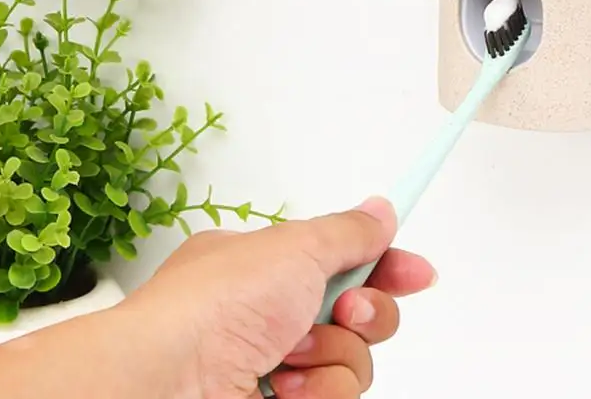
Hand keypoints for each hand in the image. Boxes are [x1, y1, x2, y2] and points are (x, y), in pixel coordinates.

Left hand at [117, 197, 436, 398]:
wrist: (171, 381)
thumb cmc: (216, 304)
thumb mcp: (294, 246)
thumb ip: (349, 232)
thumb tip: (380, 211)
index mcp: (268, 266)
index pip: (342, 259)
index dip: (386, 265)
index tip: (418, 273)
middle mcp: (273, 315)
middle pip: (358, 313)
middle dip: (367, 311)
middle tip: (347, 310)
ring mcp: (276, 365)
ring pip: (354, 360)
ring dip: (336, 354)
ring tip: (294, 353)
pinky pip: (337, 394)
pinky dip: (320, 389)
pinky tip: (286, 386)